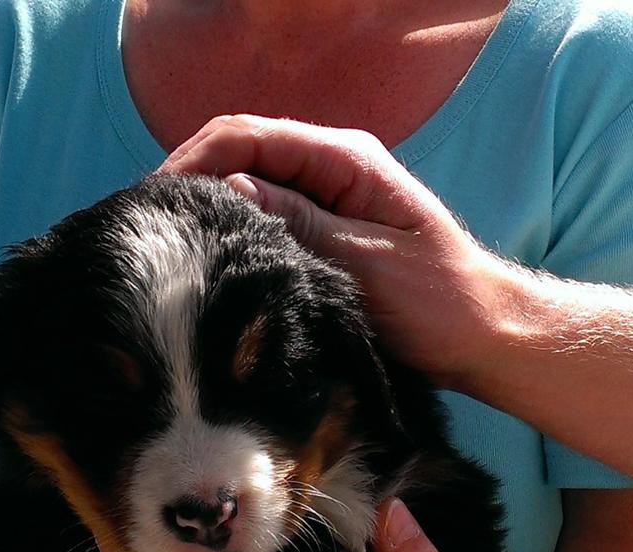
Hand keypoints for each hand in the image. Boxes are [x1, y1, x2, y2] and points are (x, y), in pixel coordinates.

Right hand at [161, 114, 514, 391]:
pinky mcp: (323, 232)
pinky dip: (236, 232)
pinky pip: (267, 218)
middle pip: (241, 152)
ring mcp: (327, 198)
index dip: (196, 158)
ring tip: (169, 243)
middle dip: (192, 179)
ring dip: (210, 207)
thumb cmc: (438, 302)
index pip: (251, 135)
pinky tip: (211, 259)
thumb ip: (299, 222)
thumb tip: (226, 186)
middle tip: (149, 226)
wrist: (483, 336)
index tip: (156, 200)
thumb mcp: (363, 264)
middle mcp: (333, 167)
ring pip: (249, 185)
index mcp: (347, 159)